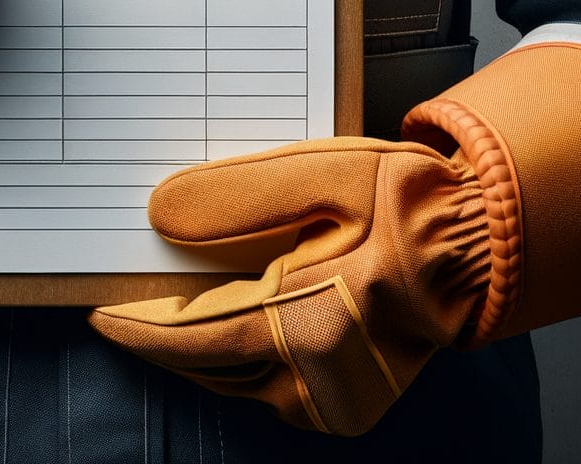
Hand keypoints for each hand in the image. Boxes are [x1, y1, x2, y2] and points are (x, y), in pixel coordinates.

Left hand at [89, 136, 491, 435]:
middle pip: (203, 364)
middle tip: (122, 294)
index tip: (99, 305)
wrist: (482, 249)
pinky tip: (222, 318)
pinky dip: (231, 358)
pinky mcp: (340, 408)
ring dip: (193, 347)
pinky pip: (260, 389)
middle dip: (158, 330)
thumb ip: (242, 194)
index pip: (193, 336)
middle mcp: (320, 379)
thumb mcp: (332, 173)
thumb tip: (162, 213)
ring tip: (165, 302)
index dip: (138, 322)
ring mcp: (331, 401)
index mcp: (314, 322)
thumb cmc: (413, 208)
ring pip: (228, 381)